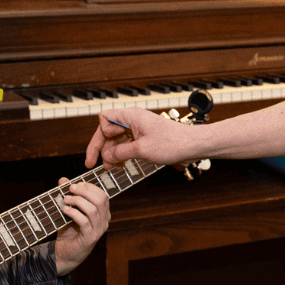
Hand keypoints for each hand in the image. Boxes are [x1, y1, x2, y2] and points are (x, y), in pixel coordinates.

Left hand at [53, 178, 110, 274]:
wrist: (64, 253)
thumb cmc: (69, 231)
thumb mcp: (68, 210)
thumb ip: (68, 194)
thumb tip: (63, 179)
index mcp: (103, 213)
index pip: (102, 195)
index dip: (89, 187)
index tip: (75, 185)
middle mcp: (104, 221)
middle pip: (100, 200)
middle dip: (84, 191)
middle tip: (70, 189)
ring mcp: (98, 230)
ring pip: (93, 210)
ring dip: (77, 201)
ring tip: (65, 200)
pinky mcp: (89, 238)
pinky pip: (84, 221)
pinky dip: (74, 213)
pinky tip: (65, 210)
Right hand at [83, 107, 200, 168]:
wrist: (192, 145)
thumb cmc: (172, 143)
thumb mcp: (142, 150)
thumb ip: (120, 153)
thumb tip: (106, 157)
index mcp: (131, 116)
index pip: (104, 118)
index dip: (101, 134)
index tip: (103, 150)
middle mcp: (133, 120)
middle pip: (108, 130)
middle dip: (101, 147)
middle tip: (92, 163)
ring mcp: (138, 128)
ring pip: (116, 139)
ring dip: (111, 153)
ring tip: (110, 168)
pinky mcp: (144, 137)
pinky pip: (126, 144)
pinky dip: (121, 154)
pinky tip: (120, 165)